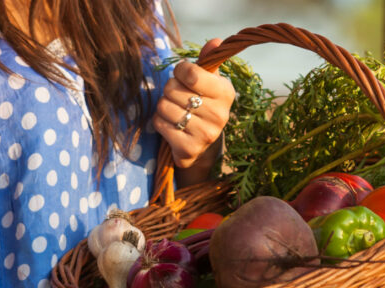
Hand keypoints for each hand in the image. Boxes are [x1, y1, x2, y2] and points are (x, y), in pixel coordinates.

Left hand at [153, 38, 234, 173]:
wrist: (200, 144)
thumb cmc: (202, 104)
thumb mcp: (208, 82)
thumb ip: (207, 61)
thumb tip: (216, 41)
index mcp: (225, 93)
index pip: (192, 74)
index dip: (179, 71)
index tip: (181, 75)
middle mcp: (219, 115)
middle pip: (173, 89)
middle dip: (169, 90)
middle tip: (177, 97)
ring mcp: (205, 134)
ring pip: (164, 106)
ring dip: (163, 106)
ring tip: (174, 110)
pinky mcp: (189, 149)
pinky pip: (160, 124)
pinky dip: (159, 122)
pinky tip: (170, 125)